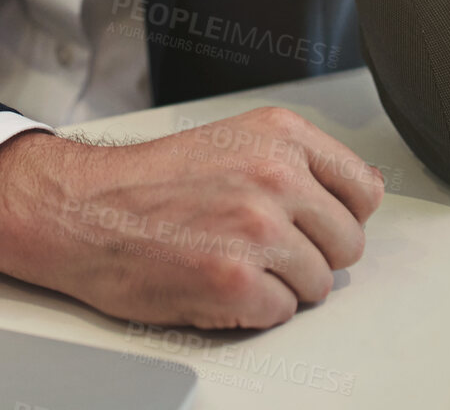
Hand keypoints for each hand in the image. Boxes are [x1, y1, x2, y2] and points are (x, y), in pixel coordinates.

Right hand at [0, 106, 383, 329]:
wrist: (83, 208)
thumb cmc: (151, 180)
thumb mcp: (236, 141)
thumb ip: (299, 162)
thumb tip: (365, 190)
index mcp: (280, 134)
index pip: (365, 188)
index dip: (341, 214)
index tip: (316, 221)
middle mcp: (276, 175)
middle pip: (347, 243)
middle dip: (311, 253)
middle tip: (261, 245)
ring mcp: (258, 230)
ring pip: (317, 284)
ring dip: (280, 284)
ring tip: (231, 259)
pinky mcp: (237, 282)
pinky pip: (281, 314)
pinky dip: (251, 311)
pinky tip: (216, 282)